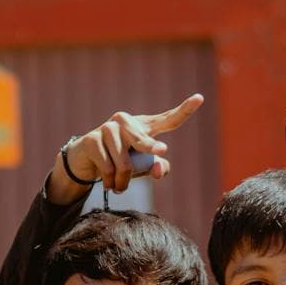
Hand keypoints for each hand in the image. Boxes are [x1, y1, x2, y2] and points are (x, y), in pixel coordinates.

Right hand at [53, 95, 203, 197]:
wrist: (85, 162)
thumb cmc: (119, 162)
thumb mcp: (142, 167)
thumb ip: (158, 168)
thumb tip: (160, 168)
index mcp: (143, 127)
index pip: (167, 120)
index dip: (184, 110)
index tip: (200, 98)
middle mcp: (126, 122)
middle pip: (144, 141)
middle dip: (150, 149)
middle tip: (160, 150)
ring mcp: (107, 128)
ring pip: (125, 164)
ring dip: (123, 181)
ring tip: (119, 186)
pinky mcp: (92, 139)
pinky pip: (108, 168)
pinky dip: (110, 181)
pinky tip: (107, 183)